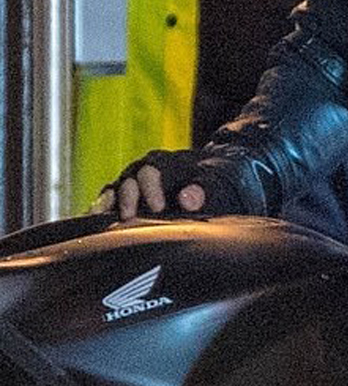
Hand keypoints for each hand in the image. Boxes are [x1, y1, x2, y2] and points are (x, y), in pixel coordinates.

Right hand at [91, 149, 243, 219]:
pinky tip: (94, 222)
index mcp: (166, 163)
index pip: (152, 172)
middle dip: (128, 198)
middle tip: (129, 218)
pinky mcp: (126, 199)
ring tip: (102, 221)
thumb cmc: (214, 181)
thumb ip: (203, 190)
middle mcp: (144, 170)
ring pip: (115, 191)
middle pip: (129, 180)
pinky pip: (108, 202)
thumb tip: (188, 199)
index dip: (152, 189)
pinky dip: (101, 210)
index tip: (158, 207)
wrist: (215, 181)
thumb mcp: (215, 184)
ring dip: (109, 205)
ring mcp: (133, 184)